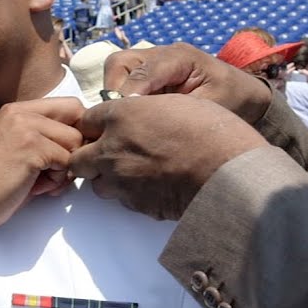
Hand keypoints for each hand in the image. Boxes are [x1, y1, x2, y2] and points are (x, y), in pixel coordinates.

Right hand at [0, 97, 85, 237]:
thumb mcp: (21, 147)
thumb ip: (47, 134)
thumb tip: (86, 136)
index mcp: (17, 110)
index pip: (70, 105)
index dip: (77, 130)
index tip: (65, 153)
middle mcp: (19, 111)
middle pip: (78, 119)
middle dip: (74, 148)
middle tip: (54, 170)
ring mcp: (24, 127)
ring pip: (75, 142)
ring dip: (65, 167)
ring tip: (42, 179)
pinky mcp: (30, 147)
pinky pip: (67, 160)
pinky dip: (57, 179)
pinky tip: (37, 187)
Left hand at [70, 93, 266, 220]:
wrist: (229, 172)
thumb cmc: (210, 130)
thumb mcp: (175, 102)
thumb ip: (143, 109)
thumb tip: (135, 116)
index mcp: (120, 117)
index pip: (86, 120)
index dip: (96, 125)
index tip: (106, 128)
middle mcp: (111, 150)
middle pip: (78, 158)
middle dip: (88, 156)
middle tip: (111, 154)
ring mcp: (121, 181)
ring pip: (97, 184)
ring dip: (108, 178)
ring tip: (134, 173)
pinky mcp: (135, 205)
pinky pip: (123, 201)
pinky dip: (131, 195)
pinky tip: (153, 187)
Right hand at [103, 42, 271, 123]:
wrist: (246, 95)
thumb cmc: (233, 101)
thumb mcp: (211, 106)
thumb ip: (177, 108)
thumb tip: (140, 116)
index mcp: (180, 56)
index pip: (143, 71)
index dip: (128, 95)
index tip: (124, 119)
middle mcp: (162, 53)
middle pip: (119, 63)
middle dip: (114, 91)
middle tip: (121, 119)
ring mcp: (152, 61)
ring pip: (116, 69)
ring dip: (114, 94)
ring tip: (125, 119)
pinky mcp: (148, 73)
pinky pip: (122, 79)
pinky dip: (119, 98)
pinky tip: (130, 117)